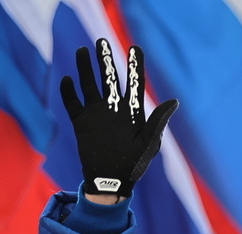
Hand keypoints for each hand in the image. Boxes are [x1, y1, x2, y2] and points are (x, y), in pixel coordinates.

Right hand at [60, 38, 177, 197]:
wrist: (111, 183)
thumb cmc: (134, 165)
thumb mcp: (149, 143)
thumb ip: (158, 121)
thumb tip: (174, 101)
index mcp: (132, 111)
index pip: (135, 83)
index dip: (135, 65)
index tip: (135, 48)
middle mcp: (114, 108)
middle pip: (109, 78)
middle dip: (105, 60)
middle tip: (101, 42)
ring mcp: (96, 115)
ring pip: (89, 85)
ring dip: (84, 69)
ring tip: (82, 51)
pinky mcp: (81, 124)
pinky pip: (72, 104)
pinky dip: (68, 92)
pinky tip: (66, 80)